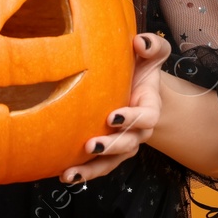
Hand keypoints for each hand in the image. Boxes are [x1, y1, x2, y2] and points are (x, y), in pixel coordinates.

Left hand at [61, 32, 171, 184]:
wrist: (135, 86)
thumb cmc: (140, 68)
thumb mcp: (150, 54)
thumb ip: (152, 46)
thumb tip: (141, 42)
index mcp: (150, 107)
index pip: (146, 117)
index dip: (132, 119)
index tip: (113, 116)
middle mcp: (139, 130)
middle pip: (128, 144)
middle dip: (111, 146)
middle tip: (91, 145)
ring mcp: (123, 143)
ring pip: (112, 162)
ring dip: (92, 169)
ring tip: (71, 173)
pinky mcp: (108, 152)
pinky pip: (98, 167)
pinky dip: (83, 173)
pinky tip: (65, 175)